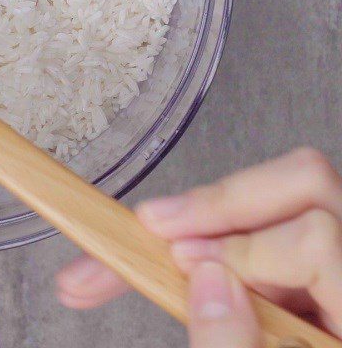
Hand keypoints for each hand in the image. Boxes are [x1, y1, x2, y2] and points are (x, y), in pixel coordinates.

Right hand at [56, 148, 341, 345]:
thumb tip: (204, 275)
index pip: (317, 237)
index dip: (241, 248)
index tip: (178, 267)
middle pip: (309, 187)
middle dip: (220, 203)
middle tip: (151, 226)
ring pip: (286, 197)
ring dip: (211, 219)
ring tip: (153, 242)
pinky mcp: (322, 285)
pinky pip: (270, 230)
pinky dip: (217, 241)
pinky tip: (177, 262)